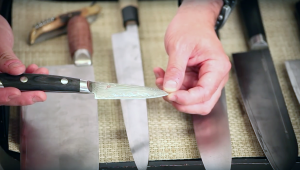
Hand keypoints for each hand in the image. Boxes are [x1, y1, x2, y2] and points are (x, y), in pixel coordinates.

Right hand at [0, 15, 47, 105]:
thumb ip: (5, 58)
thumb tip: (17, 70)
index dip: (4, 95)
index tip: (17, 93)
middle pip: (3, 93)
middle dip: (23, 95)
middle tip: (39, 94)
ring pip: (12, 88)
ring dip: (29, 85)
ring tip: (41, 76)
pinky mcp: (6, 74)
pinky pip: (17, 81)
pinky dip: (28, 77)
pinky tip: (35, 70)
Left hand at [154, 0, 230, 114]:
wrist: (191, 20)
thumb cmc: (191, 28)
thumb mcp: (179, 47)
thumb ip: (175, 69)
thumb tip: (170, 88)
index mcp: (217, 67)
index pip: (205, 93)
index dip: (187, 99)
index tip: (169, 95)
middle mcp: (215, 77)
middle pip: (202, 103)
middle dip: (181, 102)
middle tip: (165, 93)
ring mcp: (206, 79)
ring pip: (191, 99)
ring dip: (173, 93)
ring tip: (160, 79)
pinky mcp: (196, 79)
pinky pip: (184, 90)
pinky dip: (171, 87)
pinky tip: (162, 75)